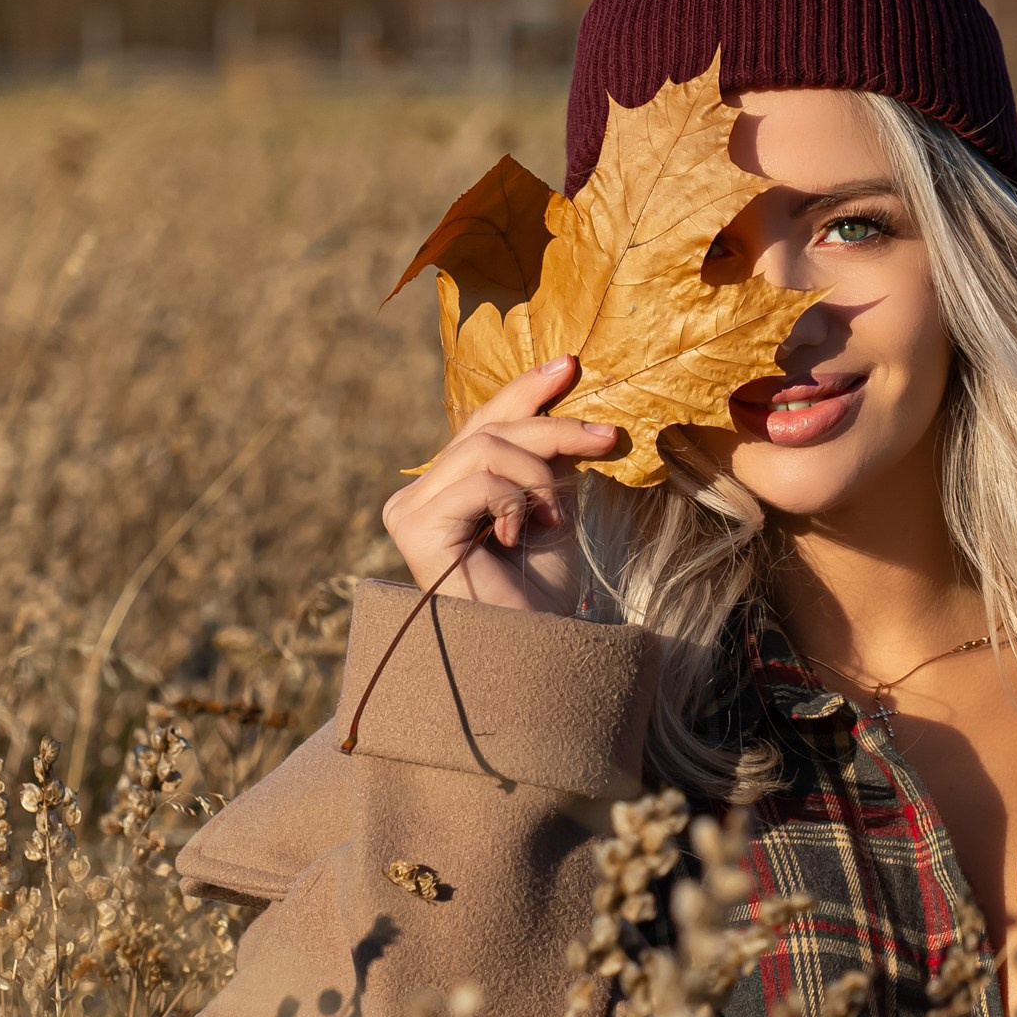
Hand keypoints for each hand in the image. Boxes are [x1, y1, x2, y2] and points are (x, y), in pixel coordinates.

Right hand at [380, 357, 618, 615]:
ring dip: (539, 476)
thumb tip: (565, 401)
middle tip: (607, 438)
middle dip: (554, 429)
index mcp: (447, 489)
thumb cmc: (543, 594)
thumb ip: (546, 459)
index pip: (484, 424)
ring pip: (485, 449)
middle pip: (488, 430)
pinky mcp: (413, 526)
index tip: (570, 365)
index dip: (525, 391)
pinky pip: (478, 480)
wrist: (535, 651)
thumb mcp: (553, 508)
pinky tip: (523, 535)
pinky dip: (516, 500)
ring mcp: (408, 510)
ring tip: (555, 517)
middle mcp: (417, 496)